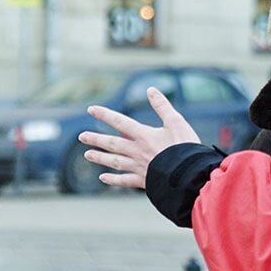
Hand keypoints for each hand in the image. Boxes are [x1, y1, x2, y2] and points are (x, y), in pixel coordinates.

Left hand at [79, 87, 199, 188]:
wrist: (189, 174)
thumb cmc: (185, 147)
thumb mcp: (176, 122)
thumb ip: (162, 106)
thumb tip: (150, 90)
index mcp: (144, 135)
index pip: (120, 122)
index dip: (105, 115)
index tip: (91, 110)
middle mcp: (137, 151)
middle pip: (113, 143)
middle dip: (96, 139)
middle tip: (82, 136)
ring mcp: (139, 167)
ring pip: (115, 161)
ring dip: (100, 158)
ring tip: (87, 154)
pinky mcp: (144, 181)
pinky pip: (125, 180)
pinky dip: (113, 179)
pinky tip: (103, 178)